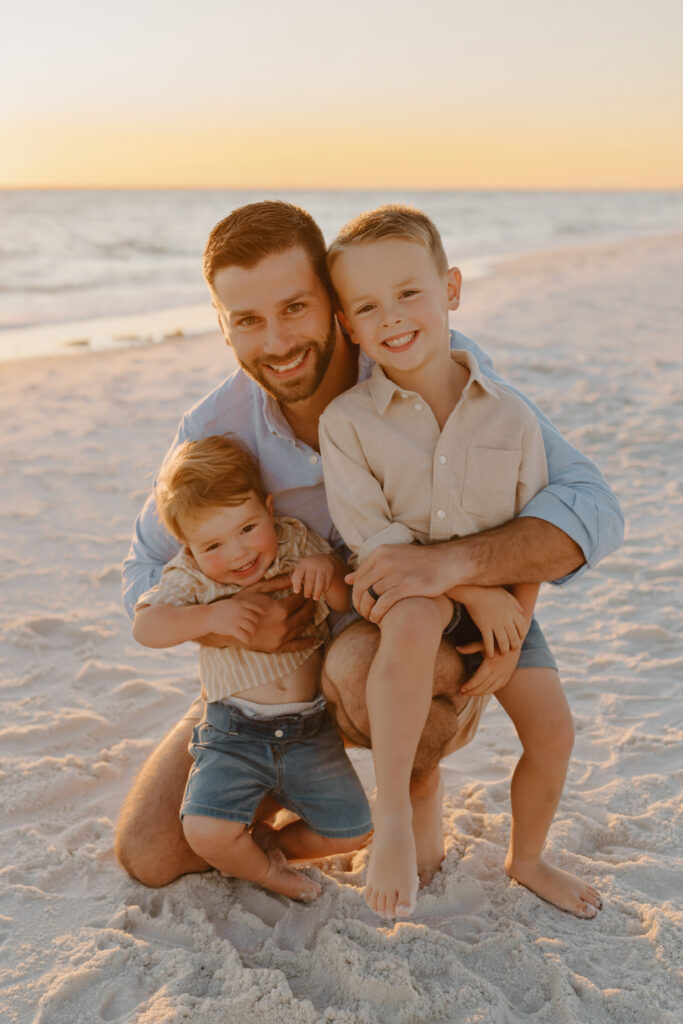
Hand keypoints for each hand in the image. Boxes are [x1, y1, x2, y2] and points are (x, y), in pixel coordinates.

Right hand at [201, 582, 315, 651]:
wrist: (226, 625)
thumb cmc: (240, 604)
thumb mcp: (258, 589)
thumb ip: (278, 583)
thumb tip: (294, 576)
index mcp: (279, 610)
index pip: (299, 599)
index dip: (304, 592)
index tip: (306, 587)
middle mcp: (283, 626)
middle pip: (305, 614)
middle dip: (311, 604)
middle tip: (313, 597)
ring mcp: (281, 638)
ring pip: (302, 627)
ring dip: (310, 618)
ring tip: (313, 609)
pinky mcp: (277, 647)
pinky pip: (296, 646)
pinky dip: (307, 642)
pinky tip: (316, 639)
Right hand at [204, 596, 265, 645]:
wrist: (207, 616)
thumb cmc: (216, 610)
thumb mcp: (229, 603)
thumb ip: (238, 605)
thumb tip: (245, 609)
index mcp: (239, 604)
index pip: (253, 606)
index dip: (260, 610)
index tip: (264, 613)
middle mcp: (240, 611)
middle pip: (254, 618)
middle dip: (255, 623)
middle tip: (253, 627)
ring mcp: (237, 620)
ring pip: (251, 627)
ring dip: (252, 631)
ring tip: (251, 633)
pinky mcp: (233, 629)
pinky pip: (244, 636)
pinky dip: (247, 639)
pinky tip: (247, 640)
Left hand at [291, 554, 334, 600]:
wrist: (325, 559)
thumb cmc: (309, 567)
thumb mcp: (302, 568)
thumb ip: (297, 577)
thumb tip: (295, 590)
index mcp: (303, 563)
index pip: (298, 574)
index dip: (297, 584)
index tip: (296, 592)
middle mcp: (313, 564)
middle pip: (310, 580)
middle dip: (308, 590)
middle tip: (307, 596)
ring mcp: (322, 567)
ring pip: (320, 582)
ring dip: (317, 592)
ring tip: (315, 598)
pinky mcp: (330, 570)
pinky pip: (327, 582)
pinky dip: (325, 588)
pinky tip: (323, 591)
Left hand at [346, 544, 454, 622]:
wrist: (447, 562)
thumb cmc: (419, 562)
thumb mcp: (393, 558)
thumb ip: (370, 568)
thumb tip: (348, 579)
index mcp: (380, 552)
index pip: (357, 577)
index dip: (355, 594)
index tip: (361, 604)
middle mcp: (385, 561)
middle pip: (360, 588)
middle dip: (359, 605)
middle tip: (363, 615)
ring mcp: (396, 573)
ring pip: (370, 597)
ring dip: (367, 612)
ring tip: (371, 618)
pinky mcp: (407, 586)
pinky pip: (383, 603)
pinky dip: (377, 614)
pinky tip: (379, 619)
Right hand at [457, 586, 526, 657]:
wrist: (474, 591)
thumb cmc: (489, 590)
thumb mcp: (505, 594)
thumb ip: (515, 602)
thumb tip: (522, 610)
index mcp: (512, 611)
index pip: (522, 627)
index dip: (521, 635)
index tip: (518, 638)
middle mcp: (506, 618)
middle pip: (514, 637)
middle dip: (514, 646)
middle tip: (512, 650)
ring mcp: (496, 623)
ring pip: (503, 642)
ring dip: (504, 650)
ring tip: (503, 654)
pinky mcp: (484, 626)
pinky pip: (489, 642)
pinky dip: (490, 650)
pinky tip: (489, 654)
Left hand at [458, 644, 520, 695]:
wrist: (515, 641)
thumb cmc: (497, 640)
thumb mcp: (483, 642)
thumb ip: (470, 647)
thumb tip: (457, 648)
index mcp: (490, 664)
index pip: (477, 680)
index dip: (469, 686)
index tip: (461, 689)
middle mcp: (497, 672)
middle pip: (483, 686)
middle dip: (472, 691)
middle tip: (462, 694)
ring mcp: (504, 675)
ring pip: (491, 689)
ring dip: (480, 693)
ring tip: (470, 694)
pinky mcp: (508, 675)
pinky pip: (499, 687)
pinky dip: (490, 691)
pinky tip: (483, 691)